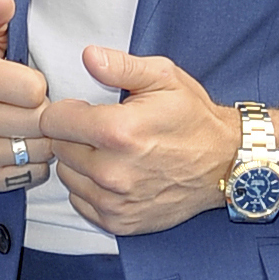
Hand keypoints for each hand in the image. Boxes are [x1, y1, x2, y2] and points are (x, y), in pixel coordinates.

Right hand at [0, 0, 53, 192]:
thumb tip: (5, 0)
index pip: (34, 90)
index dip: (38, 84)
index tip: (27, 81)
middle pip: (39, 122)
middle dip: (44, 112)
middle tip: (31, 105)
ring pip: (40, 151)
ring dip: (44, 139)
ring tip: (28, 124)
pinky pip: (32, 174)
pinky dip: (35, 162)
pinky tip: (21, 144)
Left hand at [39, 46, 234, 235]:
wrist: (224, 163)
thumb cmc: (193, 118)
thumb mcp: (163, 77)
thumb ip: (121, 66)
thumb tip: (89, 56)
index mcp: (119, 131)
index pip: (54, 121)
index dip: (65, 110)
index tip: (82, 109)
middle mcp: (113, 172)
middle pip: (59, 148)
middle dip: (73, 135)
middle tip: (100, 129)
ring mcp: (115, 201)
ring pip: (67, 176)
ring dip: (80, 163)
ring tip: (108, 152)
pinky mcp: (119, 223)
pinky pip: (80, 202)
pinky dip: (90, 188)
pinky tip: (113, 175)